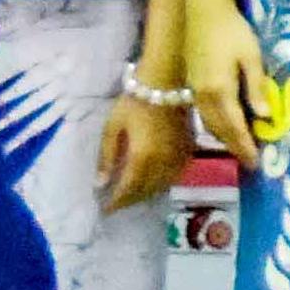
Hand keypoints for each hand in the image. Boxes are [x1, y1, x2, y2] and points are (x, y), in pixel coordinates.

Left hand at [97, 89, 192, 211]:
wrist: (166, 79)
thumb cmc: (135, 101)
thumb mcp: (112, 127)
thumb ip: (106, 157)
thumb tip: (100, 184)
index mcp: (142, 158)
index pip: (127, 189)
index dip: (116, 202)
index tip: (105, 210)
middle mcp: (162, 162)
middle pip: (145, 191)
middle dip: (130, 200)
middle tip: (118, 204)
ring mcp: (178, 156)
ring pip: (162, 185)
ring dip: (147, 193)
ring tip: (134, 194)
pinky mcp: (188, 148)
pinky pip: (176, 174)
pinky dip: (164, 182)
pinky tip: (155, 180)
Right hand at [187, 0, 273, 172]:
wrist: (202, 12)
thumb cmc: (233, 30)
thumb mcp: (251, 55)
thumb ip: (256, 86)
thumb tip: (265, 116)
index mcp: (220, 91)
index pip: (235, 126)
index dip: (245, 145)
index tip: (256, 162)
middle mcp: (204, 97)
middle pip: (220, 130)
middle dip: (235, 147)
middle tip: (250, 161)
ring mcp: (194, 92)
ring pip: (210, 124)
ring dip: (225, 138)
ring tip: (240, 147)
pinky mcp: (191, 85)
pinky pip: (204, 114)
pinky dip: (216, 126)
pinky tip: (225, 126)